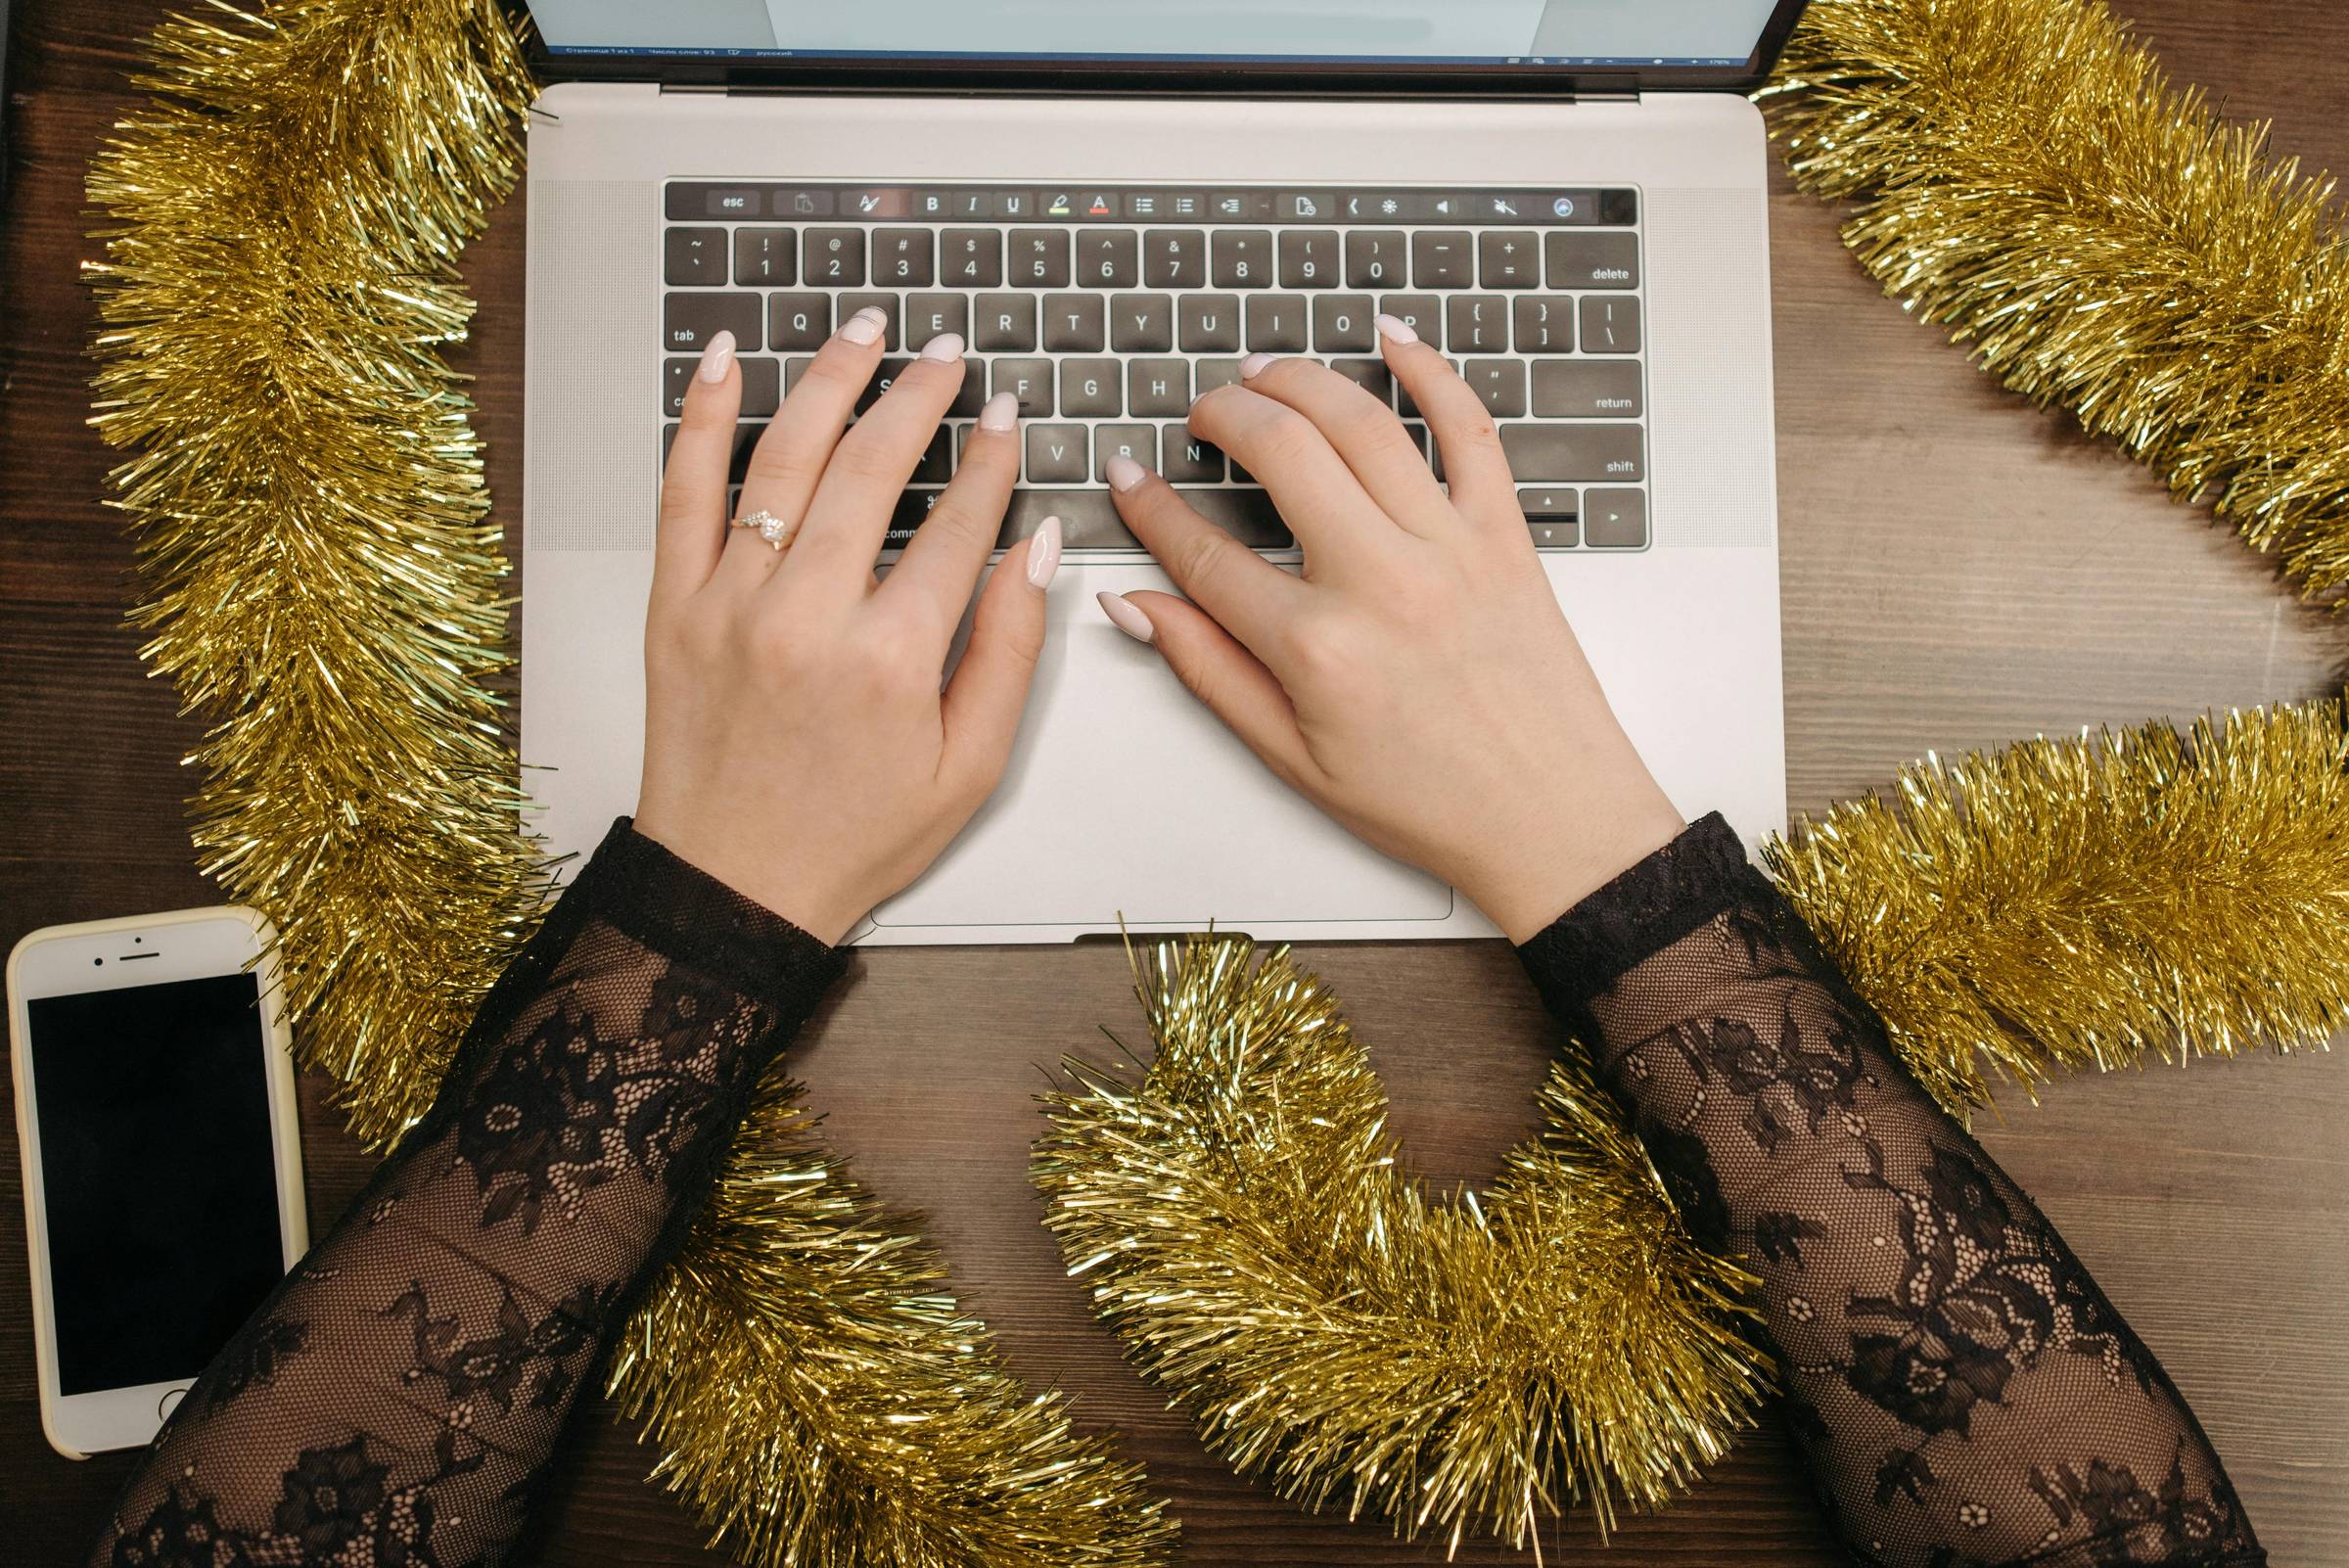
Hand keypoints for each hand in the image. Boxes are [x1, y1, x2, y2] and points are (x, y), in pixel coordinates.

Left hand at [633, 314, 1059, 943]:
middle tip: (946, 353)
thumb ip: (1011, 649)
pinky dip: (704, 418)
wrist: (733, 887)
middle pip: (871, 468)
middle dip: (919, 396)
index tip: (1008, 416)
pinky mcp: (672, 606)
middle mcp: (807, 618)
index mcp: (890, 660)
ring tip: (866, 330)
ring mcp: (730, 604)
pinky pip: (682, 490)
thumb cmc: (853, 834)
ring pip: (784, 460)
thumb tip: (1038, 548)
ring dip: (831, 380)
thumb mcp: (970, 766)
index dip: (991, 462)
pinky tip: (731, 359)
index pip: (955, 525)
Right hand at [1097, 321, 1683, 941]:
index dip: (1151, 508)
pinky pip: (1470, 428)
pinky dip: (1433, 371)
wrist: (1554, 821)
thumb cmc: (1433, 804)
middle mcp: (1382, 582)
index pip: (1203, 553)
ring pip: (1362, 422)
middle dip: (1222, 414)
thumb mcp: (1294, 759)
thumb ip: (1209, 672)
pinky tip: (1394, 338)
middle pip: (1280, 453)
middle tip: (1201, 415)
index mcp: (1318, 649)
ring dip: (1300, 380)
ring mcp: (1450, 549)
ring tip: (1263, 373)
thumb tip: (1136, 610)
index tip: (1128, 479)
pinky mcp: (1506, 536)